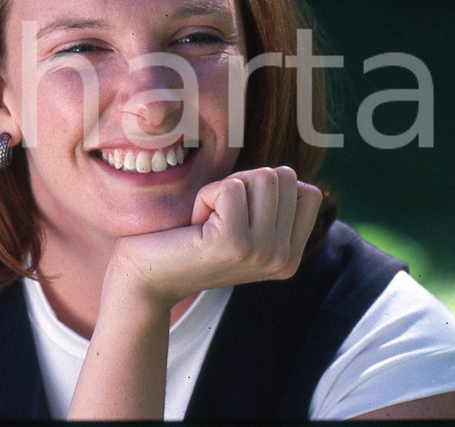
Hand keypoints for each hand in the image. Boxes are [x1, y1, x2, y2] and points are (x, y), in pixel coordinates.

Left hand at [108, 166, 322, 309]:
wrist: (146, 277)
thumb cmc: (190, 240)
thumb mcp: (244, 226)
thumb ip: (272, 206)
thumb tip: (293, 178)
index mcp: (290, 256)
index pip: (308, 192)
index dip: (266, 188)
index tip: (237, 214)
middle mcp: (284, 258)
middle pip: (283, 178)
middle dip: (244, 184)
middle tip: (218, 217)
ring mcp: (263, 252)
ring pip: (262, 177)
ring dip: (224, 189)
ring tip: (207, 221)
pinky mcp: (235, 243)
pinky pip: (229, 188)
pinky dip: (205, 197)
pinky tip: (194, 225)